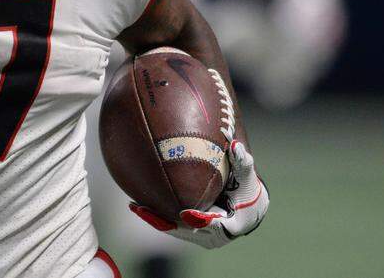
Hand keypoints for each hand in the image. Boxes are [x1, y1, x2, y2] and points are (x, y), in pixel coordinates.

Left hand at [130, 140, 268, 248]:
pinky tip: (138, 205)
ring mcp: (201, 237)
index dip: (199, 220)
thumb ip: (242, 162)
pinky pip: (172, 226)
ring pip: (175, 229)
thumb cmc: (247, 189)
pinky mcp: (191, 233)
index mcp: (231, 226)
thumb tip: (235, 145)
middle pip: (187, 230)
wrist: (248, 208)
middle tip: (144, 208)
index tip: (185, 213)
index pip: (214, 225)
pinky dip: (157, 217)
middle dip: (165, 220)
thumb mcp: (247, 176)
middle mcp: (214, 237)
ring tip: (134, 206)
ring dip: (155, 219)